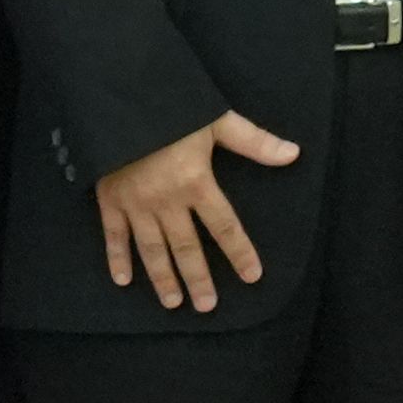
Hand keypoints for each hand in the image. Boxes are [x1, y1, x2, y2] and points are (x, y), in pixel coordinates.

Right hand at [98, 111, 298, 310]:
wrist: (121, 96)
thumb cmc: (173, 107)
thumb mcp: (218, 120)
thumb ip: (255, 142)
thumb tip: (294, 154)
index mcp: (196, 183)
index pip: (224, 226)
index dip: (240, 252)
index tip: (252, 275)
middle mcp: (167, 201)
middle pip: (187, 247)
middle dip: (199, 278)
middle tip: (208, 306)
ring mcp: (136, 204)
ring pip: (153, 250)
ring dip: (163, 278)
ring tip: (173, 303)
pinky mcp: (109, 200)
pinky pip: (114, 236)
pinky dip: (117, 258)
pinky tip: (123, 281)